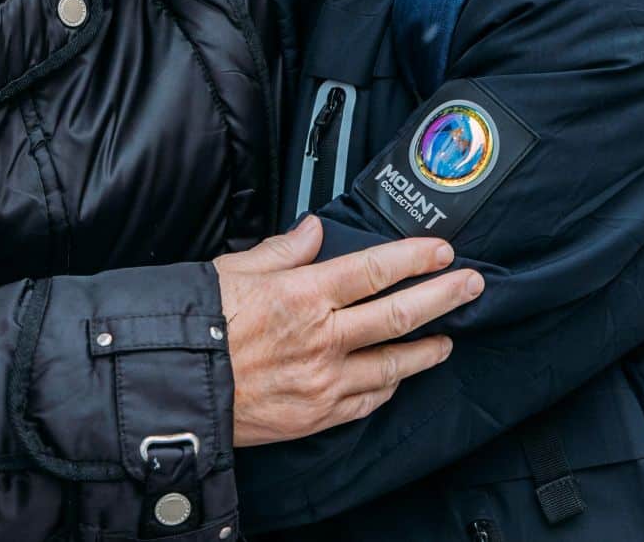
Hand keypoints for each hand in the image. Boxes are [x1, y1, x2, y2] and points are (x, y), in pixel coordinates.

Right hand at [213, 215, 481, 446]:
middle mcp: (321, 337)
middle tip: (470, 284)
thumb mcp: (234, 270)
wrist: (172, 387)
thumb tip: (313, 229)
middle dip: (442, 296)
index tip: (441, 250)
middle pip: (398, 313)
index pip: (373, 269)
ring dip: (426, 348)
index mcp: (302, 294)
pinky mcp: (317, 415)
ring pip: (392, 362)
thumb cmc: (197, 324)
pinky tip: (400, 377)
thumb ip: (282, 250)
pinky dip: (389, 385)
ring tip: (447, 338)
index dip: (414, 257)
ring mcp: (323, 380)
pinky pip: (367, 399)